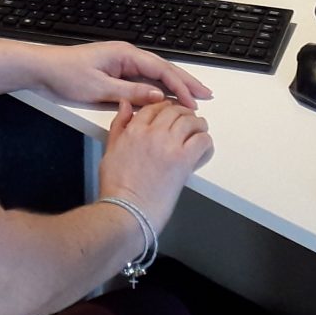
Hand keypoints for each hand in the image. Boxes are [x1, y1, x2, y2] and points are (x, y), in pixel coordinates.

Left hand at [30, 41, 212, 108]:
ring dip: (174, 87)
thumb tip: (157, 96)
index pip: (161, 70)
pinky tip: (166, 100)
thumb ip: (130, 92)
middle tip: (206, 95)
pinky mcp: (116, 74)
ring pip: (155, 76)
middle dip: (185, 82)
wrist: (44, 70)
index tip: (193, 101)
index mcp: (125, 54)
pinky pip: (143, 81)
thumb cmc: (67, 74)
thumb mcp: (99, 87)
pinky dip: (158, 90)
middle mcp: (127, 56)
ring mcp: (122, 65)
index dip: (180, 86)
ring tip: (193, 97)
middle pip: (163, 70)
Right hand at [98, 97, 213, 231]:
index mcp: (134, 129)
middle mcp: (153, 132)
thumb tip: (125, 105)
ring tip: (200, 131)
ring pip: (191, 121)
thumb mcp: (110, 149)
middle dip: (183, 113)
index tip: (171, 112)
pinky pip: (202, 140)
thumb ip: (119, 125)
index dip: (166, 107)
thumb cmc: (116, 186)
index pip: (154, 107)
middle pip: (175, 110)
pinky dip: (205, 141)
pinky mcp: (183, 160)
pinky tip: (203, 148)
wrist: (127, 210)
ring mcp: (169, 145)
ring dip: (198, 124)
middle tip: (188, 120)